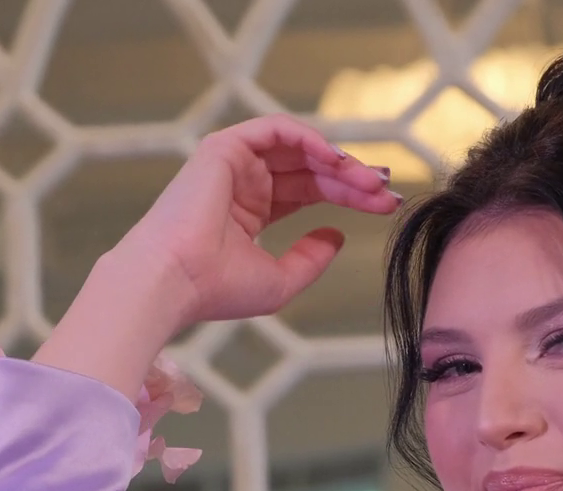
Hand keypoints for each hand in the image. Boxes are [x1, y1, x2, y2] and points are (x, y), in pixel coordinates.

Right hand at [118, 114, 401, 326]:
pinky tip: (337, 160)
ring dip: (338, 160)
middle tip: (386, 189)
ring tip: (369, 180)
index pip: (310, 192)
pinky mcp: (224, 148)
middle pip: (310, 170)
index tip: (385, 205)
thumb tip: (338, 234)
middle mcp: (243, 184)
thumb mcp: (280, 281)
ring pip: (298, 149)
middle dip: (352, 178)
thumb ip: (311, 258)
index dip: (349, 196)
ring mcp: (233, 164)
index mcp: (250, 212)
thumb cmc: (217, 289)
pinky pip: (276, 130)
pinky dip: (310, 139)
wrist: (175, 281)